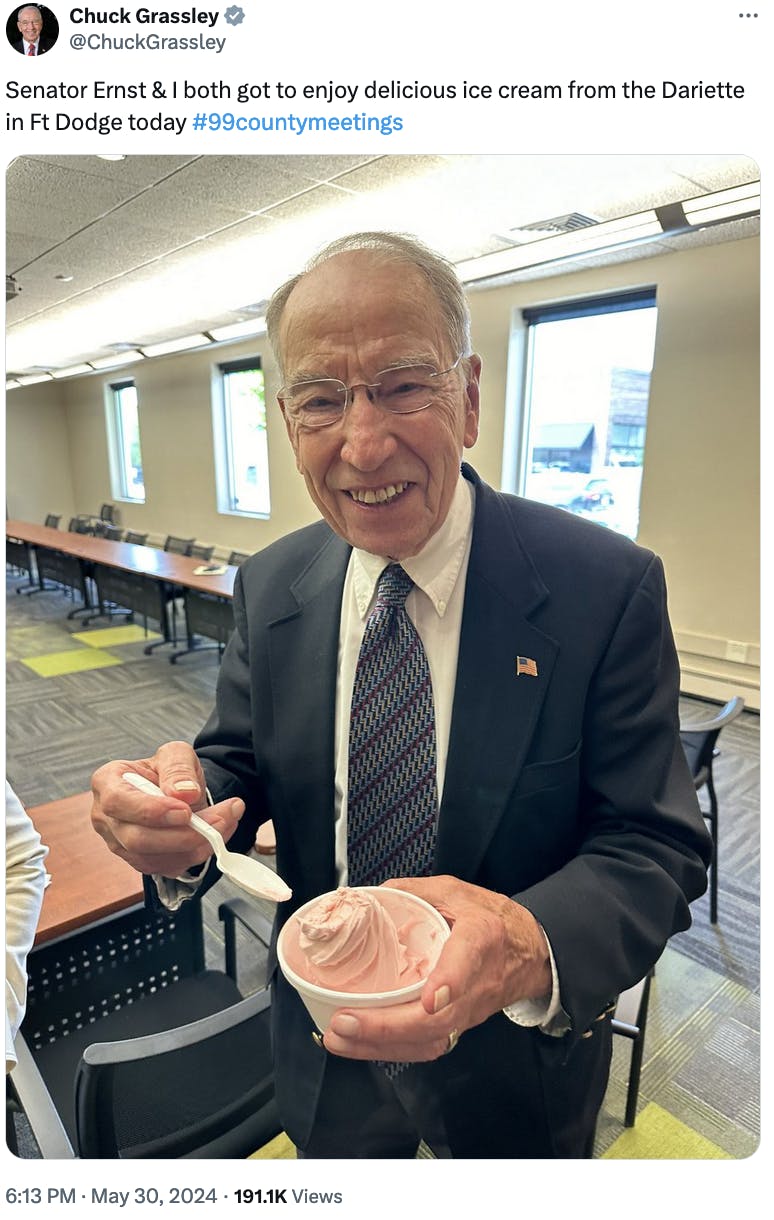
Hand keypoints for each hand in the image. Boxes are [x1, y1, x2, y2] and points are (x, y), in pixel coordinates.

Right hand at [91, 740, 244, 876]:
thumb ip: (179, 768)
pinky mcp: (139, 861)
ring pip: (153, 859)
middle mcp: (107, 817)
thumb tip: (183, 793)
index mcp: (108, 782)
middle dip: (182, 834)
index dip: (151, 811)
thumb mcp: (176, 754)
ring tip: (224, 823)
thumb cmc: (169, 771)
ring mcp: (120, 843)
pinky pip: (166, 868)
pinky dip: (195, 855)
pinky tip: (213, 837)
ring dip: (195, 846)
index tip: (185, 811)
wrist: (177, 790)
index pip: (117, 802)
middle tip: (219, 819)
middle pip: (136, 839)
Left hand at [323, 875, 551, 1062]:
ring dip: (382, 1045)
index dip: (448, 982)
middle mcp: (477, 981)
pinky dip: (392, 1051)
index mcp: (480, 936)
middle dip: (388, 1027)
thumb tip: (368, 896)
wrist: (531, 952)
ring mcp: (470, 1010)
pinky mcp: (460, 1025)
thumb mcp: (456, 891)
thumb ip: (413, 891)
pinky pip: (427, 1047)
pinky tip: (361, 1046)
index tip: (429, 999)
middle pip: (438, 1018)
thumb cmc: (493, 919)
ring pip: (430, 1040)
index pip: (467, 961)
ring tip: (341, 1038)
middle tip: (345, 1022)